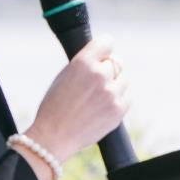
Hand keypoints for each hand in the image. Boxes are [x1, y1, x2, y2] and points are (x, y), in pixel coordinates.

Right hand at [26, 36, 127, 160]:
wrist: (53, 137)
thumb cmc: (55, 106)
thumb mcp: (64, 76)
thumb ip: (85, 64)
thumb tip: (104, 56)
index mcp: (83, 63)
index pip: (106, 42)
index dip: (104, 49)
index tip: (102, 54)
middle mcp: (100, 75)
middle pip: (117, 62)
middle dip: (108, 69)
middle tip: (95, 82)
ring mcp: (112, 93)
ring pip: (123, 79)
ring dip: (114, 84)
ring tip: (95, 97)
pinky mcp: (119, 109)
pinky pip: (126, 97)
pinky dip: (117, 100)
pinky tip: (101, 107)